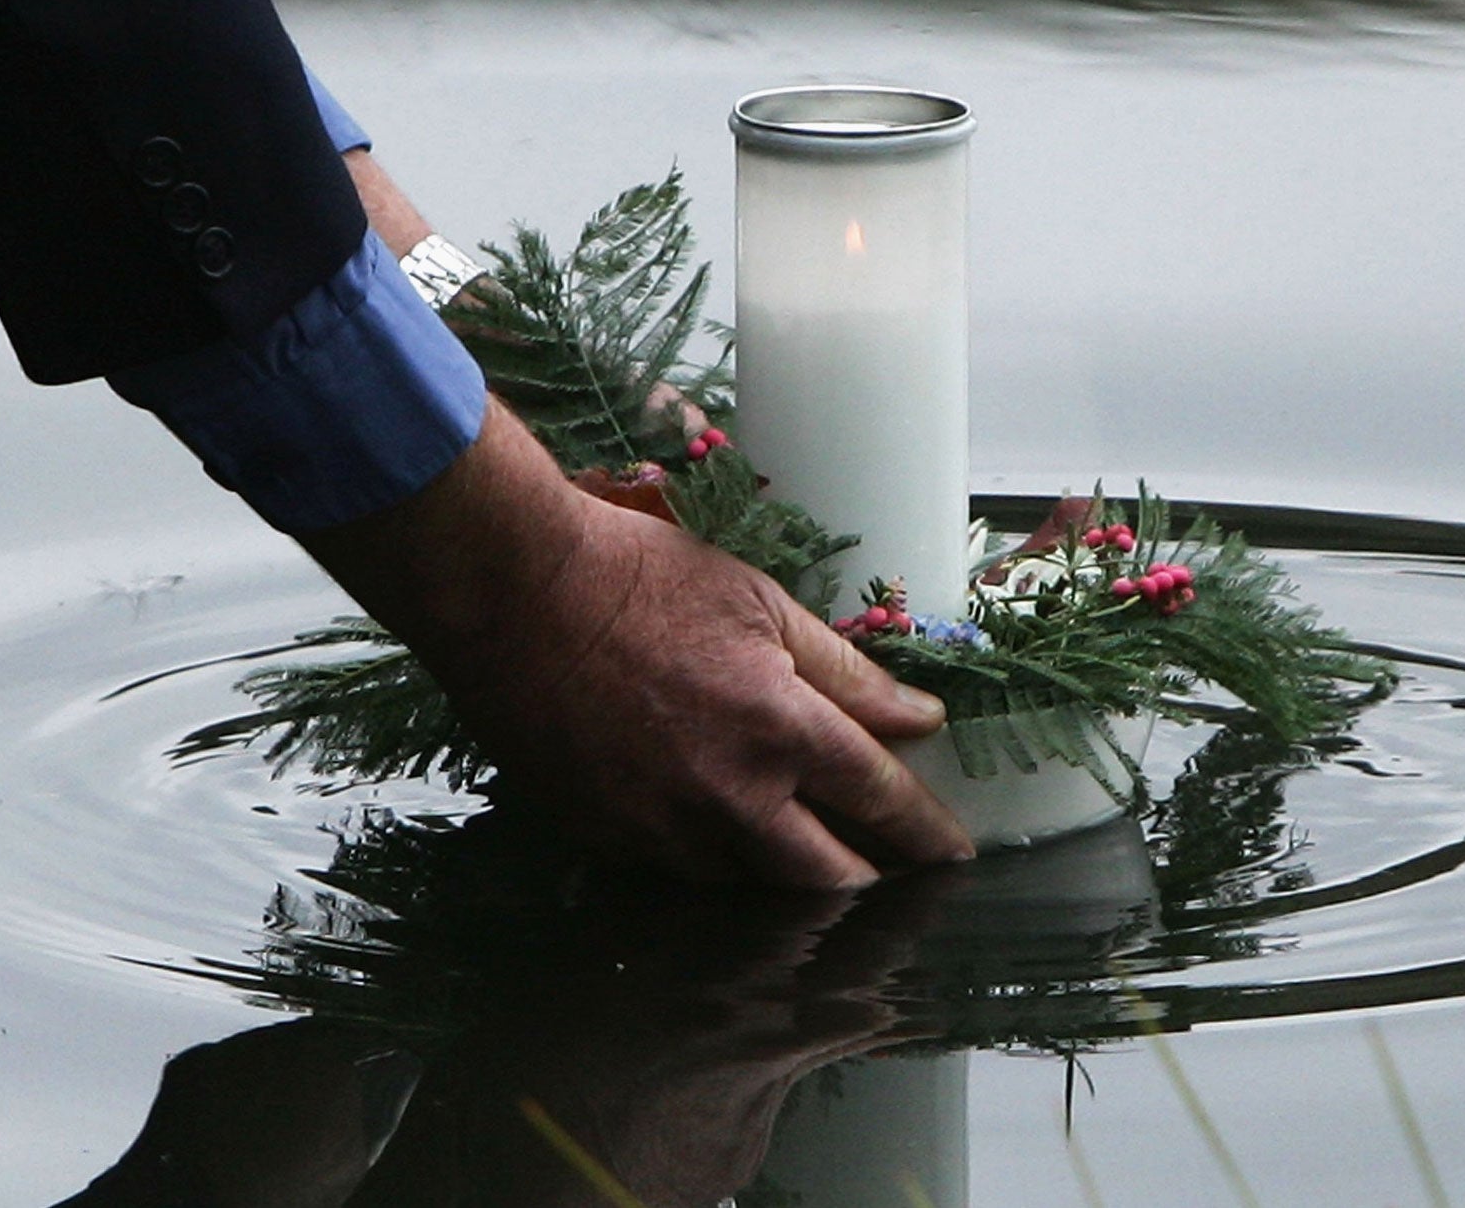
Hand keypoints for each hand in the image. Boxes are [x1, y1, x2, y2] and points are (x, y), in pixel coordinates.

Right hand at [299, 398, 972, 888]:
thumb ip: (847, 671)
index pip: (881, 800)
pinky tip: (726, 837)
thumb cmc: (635, 579)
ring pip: (753, 886)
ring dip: (792, 878)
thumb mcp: (761, 604)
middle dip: (873, 883)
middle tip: (898, 877)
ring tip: (817, 860)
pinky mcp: (606, 839)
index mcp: (780, 726)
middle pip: (827, 878)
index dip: (927, 832)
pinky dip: (718, 863)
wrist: (511, 593)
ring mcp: (661, 827)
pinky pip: (683, 874)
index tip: (954, 850)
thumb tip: (918, 717)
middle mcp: (727, 794)